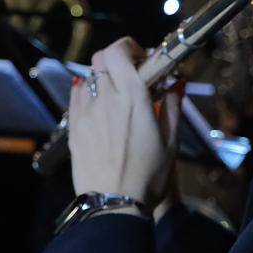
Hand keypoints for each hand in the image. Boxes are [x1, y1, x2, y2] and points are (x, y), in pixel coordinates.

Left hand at [67, 37, 180, 203]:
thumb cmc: (147, 177)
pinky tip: (98, 104)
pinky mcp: (73, 128)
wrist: (114, 205)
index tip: (142, 58)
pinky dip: (86, 93)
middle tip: (131, 73)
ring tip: (116, 96)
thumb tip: (178, 82)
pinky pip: (76, 98)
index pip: (119, 51)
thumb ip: (173, 106)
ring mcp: (86, 113)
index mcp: (133, 97)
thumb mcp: (170, 141)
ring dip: (103, 79)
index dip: (129, 48)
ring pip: (88, 78)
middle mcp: (105, 99)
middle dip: (116, 59)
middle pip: (101, 59)